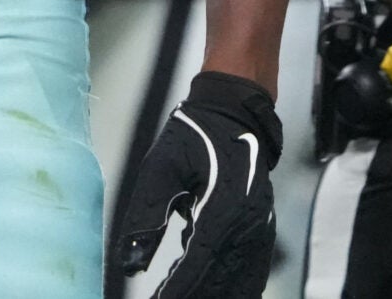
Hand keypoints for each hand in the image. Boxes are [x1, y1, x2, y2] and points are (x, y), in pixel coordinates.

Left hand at [112, 71, 280, 296]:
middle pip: (221, 278)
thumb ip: (146, 215)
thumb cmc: (195, 134)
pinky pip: (252, 270)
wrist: (235, 112)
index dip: (178, 288)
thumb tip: (130, 261)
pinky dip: (236, 286)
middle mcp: (248, 223)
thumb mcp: (160, 167)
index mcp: (223, 206)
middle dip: (195, 294)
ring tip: (182, 298)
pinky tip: (216, 293)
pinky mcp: (261, 228)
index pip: (198, 261)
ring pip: (240, 280)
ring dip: (216, 291)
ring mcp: (260, 228)